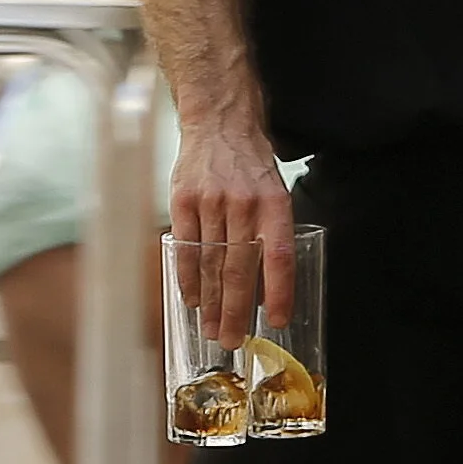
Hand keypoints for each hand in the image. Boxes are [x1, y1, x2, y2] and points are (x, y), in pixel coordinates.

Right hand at [171, 109, 293, 342]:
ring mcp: (211, 202)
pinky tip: (192, 299)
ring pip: (210, 263)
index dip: (279, 291)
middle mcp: (244, 204)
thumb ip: (272, 234)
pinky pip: (185, 248)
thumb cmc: (251, 165)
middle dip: (236, 310)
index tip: (278, 321)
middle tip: (233, 341)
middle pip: (239, 267)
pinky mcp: (183, 200)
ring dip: (211, 302)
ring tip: (213, 329)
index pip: (279, 255)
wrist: (219, 122)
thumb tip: (270, 288)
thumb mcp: (275, 193)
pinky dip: (187, 278)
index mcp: (274, 203)